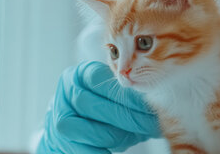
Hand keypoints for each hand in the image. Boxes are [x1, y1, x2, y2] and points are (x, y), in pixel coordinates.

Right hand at [37, 61, 160, 153]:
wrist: (71, 125)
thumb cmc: (100, 107)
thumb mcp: (112, 95)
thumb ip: (129, 97)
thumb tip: (159, 106)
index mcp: (82, 73)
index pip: (107, 83)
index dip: (132, 98)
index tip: (153, 108)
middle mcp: (68, 90)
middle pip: (100, 107)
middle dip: (130, 119)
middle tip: (152, 126)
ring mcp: (61, 114)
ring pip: (93, 130)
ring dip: (119, 136)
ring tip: (136, 136)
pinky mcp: (60, 138)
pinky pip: (84, 149)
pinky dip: (102, 152)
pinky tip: (114, 151)